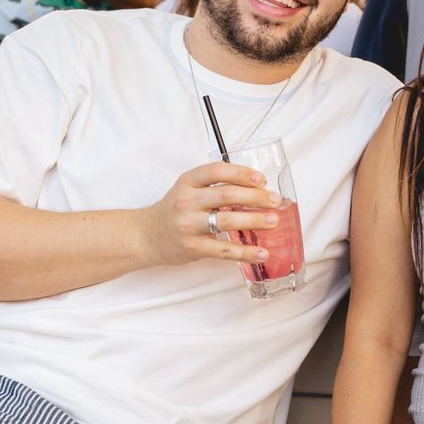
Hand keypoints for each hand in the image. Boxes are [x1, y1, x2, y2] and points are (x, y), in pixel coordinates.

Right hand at [142, 161, 282, 268]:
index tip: (261, 178)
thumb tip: (257, 187)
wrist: (147, 236)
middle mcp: (186, 201)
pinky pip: (224, 250)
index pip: (216, 171)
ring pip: (227, 221)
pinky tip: (262, 252)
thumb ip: (215, 185)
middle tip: (276, 200)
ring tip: (273, 221)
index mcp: (188, 181)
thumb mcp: (188, 189)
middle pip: (226, 194)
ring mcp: (189, 226)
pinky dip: (246, 252)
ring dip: (254, 220)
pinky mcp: (193, 248)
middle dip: (256, 197)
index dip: (241, 173)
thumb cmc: (175, 210)